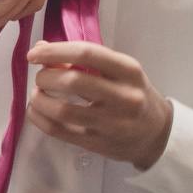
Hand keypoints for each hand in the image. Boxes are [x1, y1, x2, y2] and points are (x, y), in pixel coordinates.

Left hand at [25, 41, 173, 170]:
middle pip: (73, 82)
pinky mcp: (98, 144)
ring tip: (38, 94)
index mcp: (129, 71)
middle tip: (40, 77)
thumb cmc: (133, 94)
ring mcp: (112, 124)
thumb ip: (84, 58)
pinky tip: (36, 110)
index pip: (87, 54)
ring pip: (63, 110)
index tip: (34, 54)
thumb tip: (41, 49)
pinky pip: (59, 131)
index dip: (55, 52)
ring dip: (40, 99)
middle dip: (46, 77)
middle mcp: (124, 97)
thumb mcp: (119, 71)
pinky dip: (39, 119)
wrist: (158, 135)